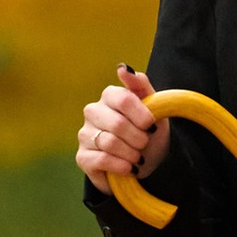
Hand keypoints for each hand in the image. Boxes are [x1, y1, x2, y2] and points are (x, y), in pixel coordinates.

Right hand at [77, 67, 170, 190]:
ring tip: (138, 157)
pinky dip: (121, 166)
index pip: (123, 99)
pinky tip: (129, 168)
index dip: (141, 116)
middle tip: (145, 144)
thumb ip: (140, 84)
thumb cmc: (148, 131)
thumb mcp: (154, 107)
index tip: (152, 126)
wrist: (144, 162)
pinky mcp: (82, 157)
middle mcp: (92, 112)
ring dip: (132, 153)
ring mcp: (85, 134)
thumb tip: (122, 68)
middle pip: (117, 124)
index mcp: (109, 96)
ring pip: (110, 143)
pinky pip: (101, 159)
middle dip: (138, 138)